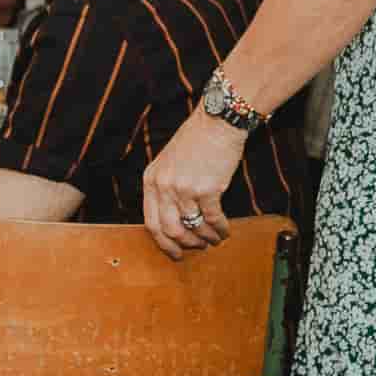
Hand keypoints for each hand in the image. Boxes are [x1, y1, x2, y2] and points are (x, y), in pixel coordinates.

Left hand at [140, 110, 246, 258]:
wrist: (217, 123)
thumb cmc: (196, 140)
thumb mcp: (168, 162)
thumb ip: (165, 187)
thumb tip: (175, 219)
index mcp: (151, 180)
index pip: (151, 222)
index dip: (163, 242)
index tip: (174, 252)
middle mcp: (164, 186)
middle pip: (169, 230)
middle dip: (185, 245)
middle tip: (197, 248)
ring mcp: (184, 188)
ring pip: (192, 228)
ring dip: (205, 239)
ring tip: (214, 239)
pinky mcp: (207, 189)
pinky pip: (212, 220)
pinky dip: (219, 229)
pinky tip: (224, 231)